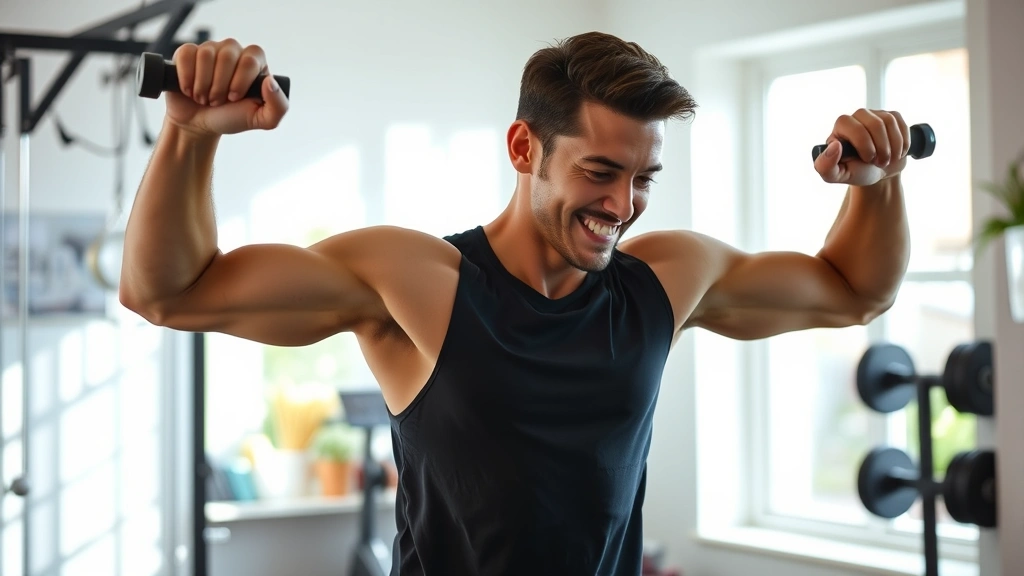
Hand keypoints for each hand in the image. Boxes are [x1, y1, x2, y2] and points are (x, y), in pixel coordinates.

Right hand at [165, 39, 287, 136]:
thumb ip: (278, 106)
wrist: (199, 125)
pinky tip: (189, 89)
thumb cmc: (231, 118)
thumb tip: (270, 82)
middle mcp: (234, 51)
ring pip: (206, 55)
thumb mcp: (262, 119)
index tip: (233, 98)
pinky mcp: (188, 52)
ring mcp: (210, 49)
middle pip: (228, 55)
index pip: (251, 60)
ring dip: (203, 84)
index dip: (240, 81)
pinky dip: (186, 77)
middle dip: (220, 86)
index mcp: (255, 63)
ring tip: (204, 97)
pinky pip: (187, 54)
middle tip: (217, 101)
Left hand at [813, 109, 909, 186]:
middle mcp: (856, 117)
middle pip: (875, 124)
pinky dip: (903, 143)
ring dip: (893, 147)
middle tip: (879, 163)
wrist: (879, 172)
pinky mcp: (892, 116)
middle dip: (881, 148)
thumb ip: (825, 166)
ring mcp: (875, 114)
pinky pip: (901, 124)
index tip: (867, 159)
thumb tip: (834, 146)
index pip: (853, 126)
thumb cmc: (856, 172)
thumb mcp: (837, 175)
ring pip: (889, 122)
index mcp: (840, 128)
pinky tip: (897, 153)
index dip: (864, 145)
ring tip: (887, 159)